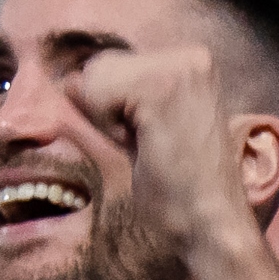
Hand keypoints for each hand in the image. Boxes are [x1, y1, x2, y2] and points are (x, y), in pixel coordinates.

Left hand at [57, 44, 259, 258]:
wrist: (211, 223)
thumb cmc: (177, 189)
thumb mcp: (139, 131)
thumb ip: (109, 99)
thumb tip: (68, 78)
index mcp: (192, 62)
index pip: (114, 64)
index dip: (116, 109)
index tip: (153, 138)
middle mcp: (192, 56)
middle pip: (100, 65)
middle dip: (109, 112)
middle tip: (151, 144)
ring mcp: (182, 67)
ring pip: (95, 76)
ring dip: (109, 121)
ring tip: (151, 145)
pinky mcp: (164, 87)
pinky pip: (97, 92)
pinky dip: (108, 127)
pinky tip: (145, 145)